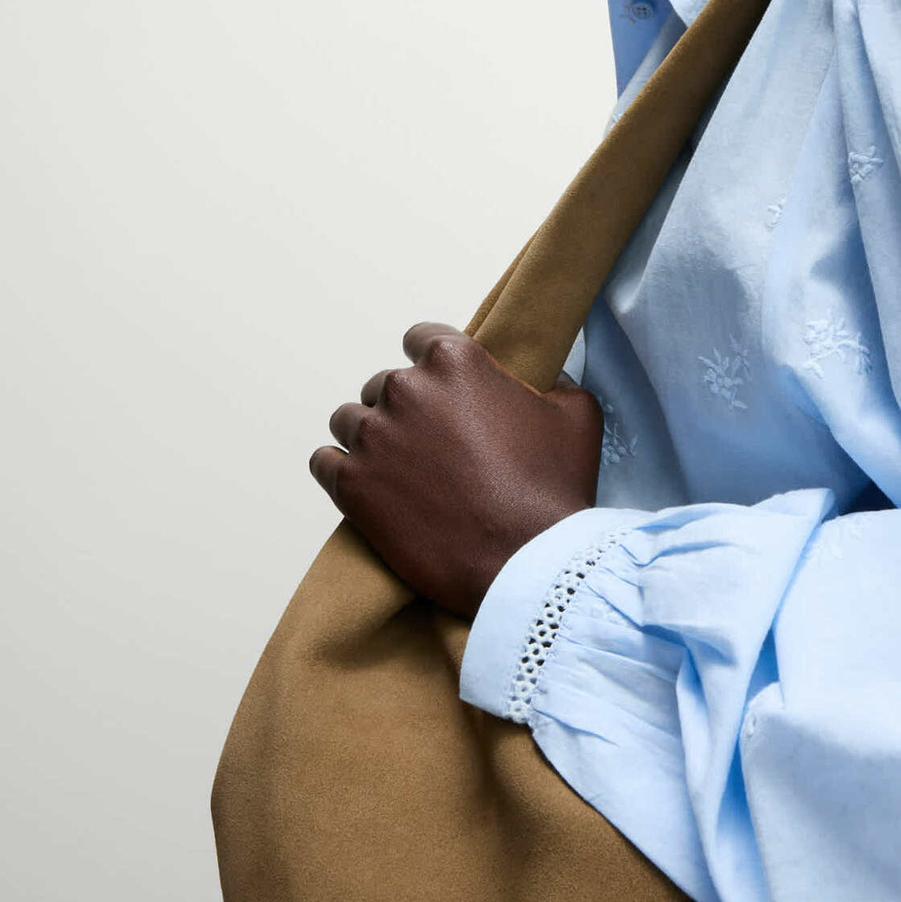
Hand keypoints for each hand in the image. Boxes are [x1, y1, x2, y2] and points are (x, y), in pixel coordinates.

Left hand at [310, 322, 603, 619]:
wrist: (527, 563)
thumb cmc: (554, 488)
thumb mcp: (576, 414)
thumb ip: (554, 381)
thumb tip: (546, 378)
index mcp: (455, 361)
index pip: (421, 338)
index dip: (434, 366)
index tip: (444, 391)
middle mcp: (405, 389)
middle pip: (384, 384)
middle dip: (405, 409)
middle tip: (431, 445)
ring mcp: (373, 438)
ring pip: (349, 420)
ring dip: (371, 438)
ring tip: (399, 469)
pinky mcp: (351, 486)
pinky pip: (324, 462)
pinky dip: (341, 471)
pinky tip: (368, 486)